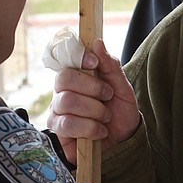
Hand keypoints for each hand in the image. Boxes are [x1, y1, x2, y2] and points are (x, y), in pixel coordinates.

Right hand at [46, 40, 141, 161]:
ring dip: (94, 110)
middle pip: (64, 79)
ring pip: (67, 102)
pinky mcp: (58, 131)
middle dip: (92, 88)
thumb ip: (110, 66)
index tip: (94, 63)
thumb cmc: (119, 111)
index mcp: (76, 77)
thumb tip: (97, 43)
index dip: (79, 58)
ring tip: (105, 117)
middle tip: (108, 96)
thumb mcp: (122, 87)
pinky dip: (90, 127)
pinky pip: (68, 124)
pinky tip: (99, 131)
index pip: (67, 60)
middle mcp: (62, 92)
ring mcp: (57, 111)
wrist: (124, 140)